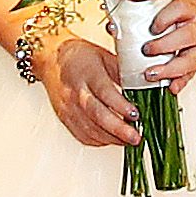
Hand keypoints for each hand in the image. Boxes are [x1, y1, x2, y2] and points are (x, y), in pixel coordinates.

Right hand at [30, 17, 143, 151]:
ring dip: (111, 138)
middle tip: (136, 137)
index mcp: (86, 72)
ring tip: (130, 140)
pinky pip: (82, 135)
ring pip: (89, 129)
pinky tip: (112, 139)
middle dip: (118, 129)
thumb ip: (123, 72)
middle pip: (96, 115)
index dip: (120, 106)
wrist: (50, 58)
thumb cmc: (79, 56)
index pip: (104, 92)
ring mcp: (67, 107)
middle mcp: (75, 92)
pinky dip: (99, 140)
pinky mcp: (65, 118)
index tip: (136, 115)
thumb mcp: (104, 56)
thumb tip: (145, 86)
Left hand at [144, 0, 195, 87]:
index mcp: (191, 8)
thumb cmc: (193, 8)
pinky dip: (181, 81)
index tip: (152, 28)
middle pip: (186, 36)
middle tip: (147, 50)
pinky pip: (192, 72)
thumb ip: (154, 7)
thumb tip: (126, 8)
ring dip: (170, 70)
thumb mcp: (176, 0)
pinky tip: (172, 87)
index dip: (164, 20)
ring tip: (152, 74)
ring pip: (190, 60)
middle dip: (165, 46)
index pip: (179, 10)